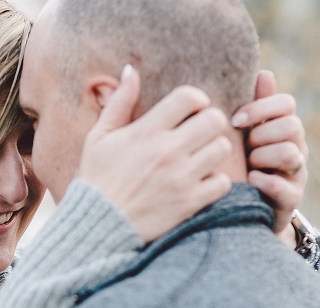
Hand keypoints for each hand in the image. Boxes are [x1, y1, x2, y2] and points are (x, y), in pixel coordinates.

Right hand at [78, 65, 231, 241]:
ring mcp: (180, 178)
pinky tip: (199, 181)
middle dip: (209, 123)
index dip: (195, 100)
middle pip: (215, 120)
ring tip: (199, 157)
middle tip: (198, 133)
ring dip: (213, 150)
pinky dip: (215, 181)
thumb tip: (131, 70)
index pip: (190, 97)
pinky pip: (222, 182)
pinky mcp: (189, 202)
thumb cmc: (97, 178)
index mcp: (146, 132)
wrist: (98, 224)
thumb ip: (119, 103)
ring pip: (222, 149)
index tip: (189, 111)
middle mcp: (167, 152)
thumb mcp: (99, 137)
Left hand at [231, 70, 307, 244]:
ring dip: (263, 156)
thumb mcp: (242, 135)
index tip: (236, 120)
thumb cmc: (240, 164)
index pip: (286, 104)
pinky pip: (284, 187)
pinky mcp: (290, 199)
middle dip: (262, 134)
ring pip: (290, 153)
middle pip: (291, 125)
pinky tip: (250, 180)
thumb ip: (253, 106)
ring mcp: (295, 174)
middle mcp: (295, 147)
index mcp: (282, 127)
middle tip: (244, 146)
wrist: (242, 209)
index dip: (261, 108)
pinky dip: (264, 182)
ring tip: (248, 164)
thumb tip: (263, 72)